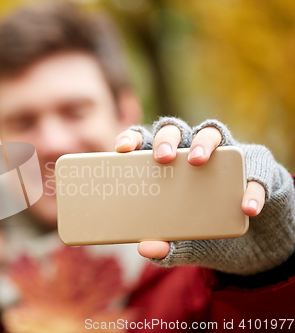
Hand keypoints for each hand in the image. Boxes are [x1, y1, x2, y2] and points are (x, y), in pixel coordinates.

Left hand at [114, 122, 265, 259]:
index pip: (145, 141)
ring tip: (196, 160)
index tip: (122, 149)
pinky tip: (246, 207)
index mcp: (167, 165)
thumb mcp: (185, 245)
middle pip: (175, 130)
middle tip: (163, 157)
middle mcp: (192, 151)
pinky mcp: (258, 168)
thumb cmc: (209, 233)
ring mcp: (226, 155)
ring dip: (203, 142)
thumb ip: (167, 247)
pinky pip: (254, 170)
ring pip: (212, 132)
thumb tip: (146, 249)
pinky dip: (251, 188)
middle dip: (166, 139)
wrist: (256, 247)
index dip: (132, 139)